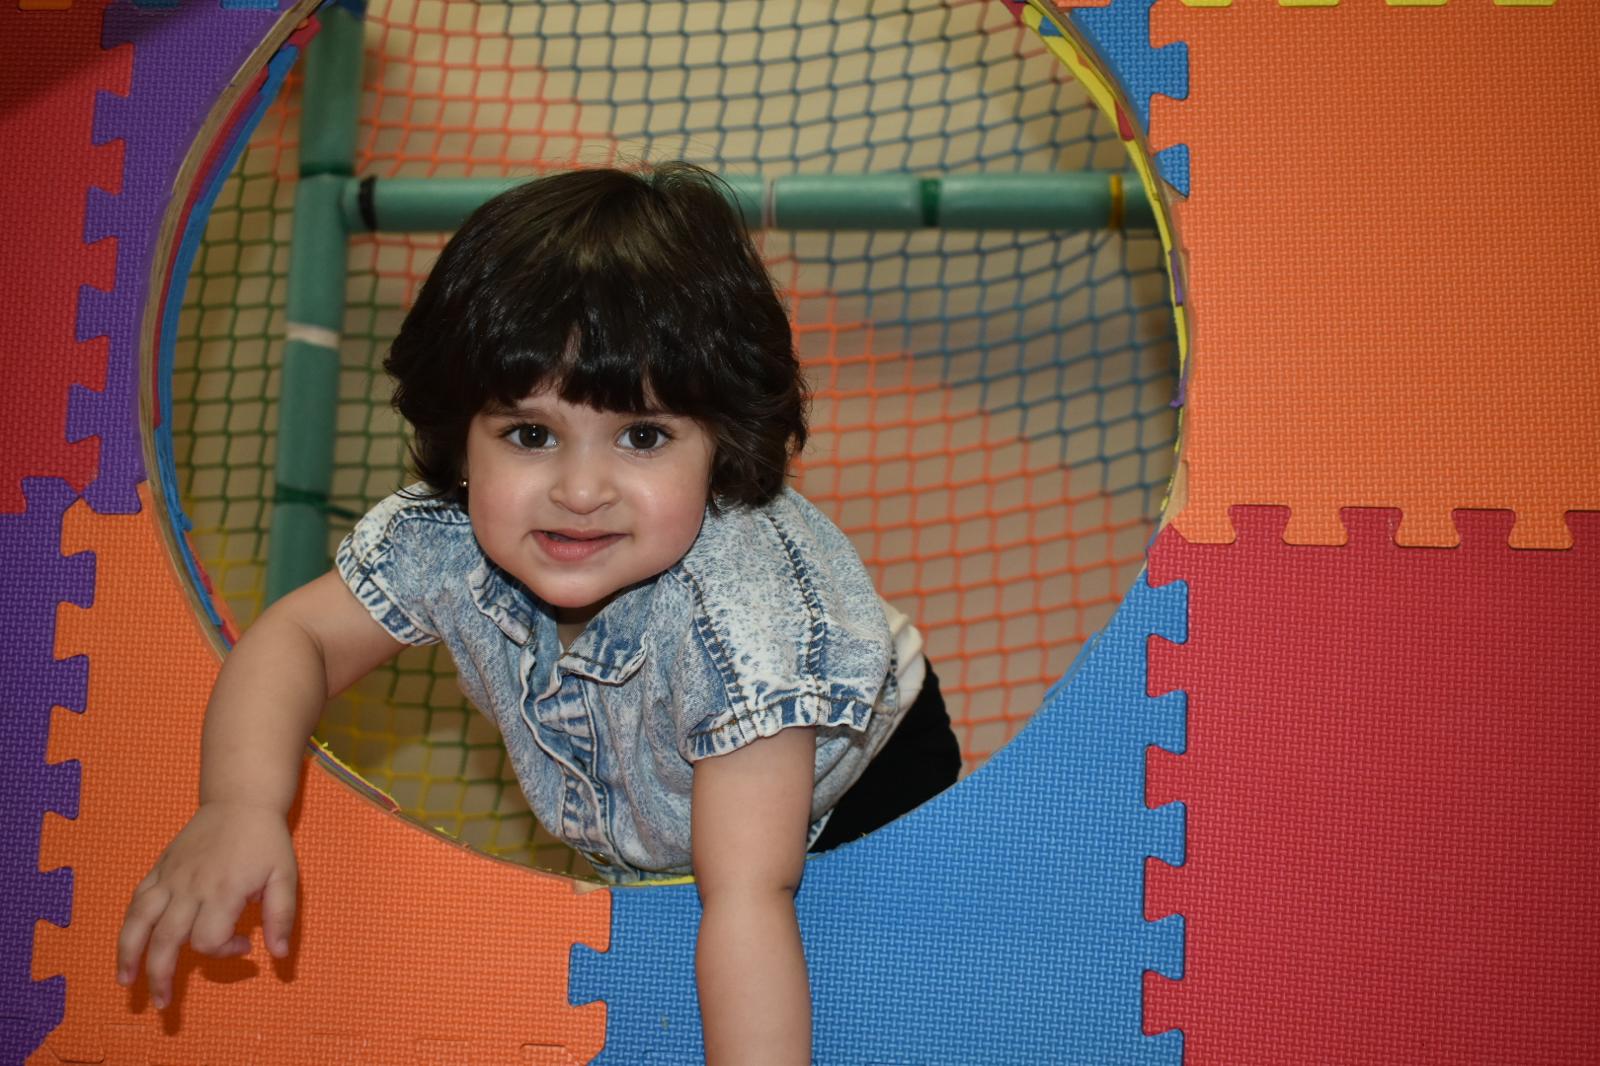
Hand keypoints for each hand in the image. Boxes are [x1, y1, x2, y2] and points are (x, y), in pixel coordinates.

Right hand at [115, 802, 297, 1007]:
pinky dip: (127, 927)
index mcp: (223, 891)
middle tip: (163, 1004)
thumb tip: (279, 955)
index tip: (244, 944)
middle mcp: (190, 888)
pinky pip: (136, 902)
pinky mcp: (158, 870)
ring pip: (139, 923)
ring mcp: (170, 878)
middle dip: (161, 977)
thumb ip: (281, 916)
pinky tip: (126, 947)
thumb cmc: (266, 841)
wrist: (240, 801)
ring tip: (127, 983)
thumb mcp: (285, 876)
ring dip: (130, 956)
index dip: (224, 951)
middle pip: (166, 941)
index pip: (209, 939)